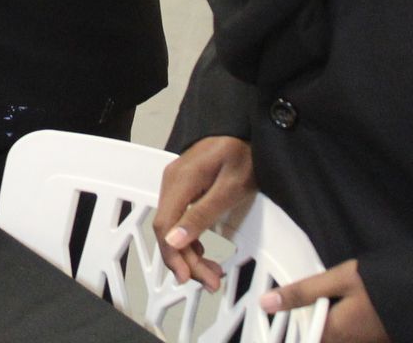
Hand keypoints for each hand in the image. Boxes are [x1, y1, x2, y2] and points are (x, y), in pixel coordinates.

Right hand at [154, 136, 255, 290]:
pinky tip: (203, 253)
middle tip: (211, 282)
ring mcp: (175, 183)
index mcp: (180, 181)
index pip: (165, 224)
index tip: (187, 278)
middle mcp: (171, 182)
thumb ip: (202, 214)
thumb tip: (174, 241)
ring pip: (173, 226)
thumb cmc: (244, 155)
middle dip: (185, 260)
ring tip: (212, 274)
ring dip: (189, 253)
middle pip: (167, 229)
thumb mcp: (230, 188)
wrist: (248, 131)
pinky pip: (179, 218)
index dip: (172, 254)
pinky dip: (190, 239)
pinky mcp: (184, 187)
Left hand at [262, 261, 386, 342]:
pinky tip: (335, 311)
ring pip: (332, 339)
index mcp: (333, 333)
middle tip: (286, 307)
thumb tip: (265, 303)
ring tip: (309, 307)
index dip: (286, 334)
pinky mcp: (375, 341)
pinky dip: (336, 329)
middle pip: (316, 340)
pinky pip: (348, 338)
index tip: (274, 329)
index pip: (301, 340)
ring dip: (319, 328)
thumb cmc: (380, 284)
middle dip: (303, 329)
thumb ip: (302, 292)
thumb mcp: (338, 279)